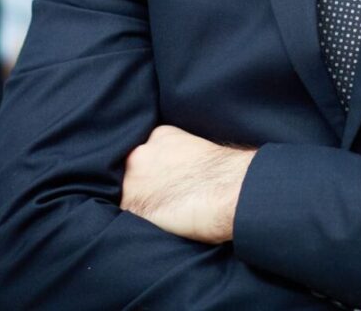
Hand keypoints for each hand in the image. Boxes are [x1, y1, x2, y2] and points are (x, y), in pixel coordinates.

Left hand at [120, 126, 254, 244]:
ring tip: (167, 214)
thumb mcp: (199, 150)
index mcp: (160, 135)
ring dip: (143, 205)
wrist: (232, 190)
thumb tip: (181, 173)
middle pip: (133, 173)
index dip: (156, 171)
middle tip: (166, 199)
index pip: (146, 155)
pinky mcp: (133, 207)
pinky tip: (163, 225)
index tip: (168, 181)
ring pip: (129, 196)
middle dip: (145, 185)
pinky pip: (130, 219)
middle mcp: (141, 154)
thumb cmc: (228, 173)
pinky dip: (143, 224)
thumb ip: (180, 156)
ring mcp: (133, 181)